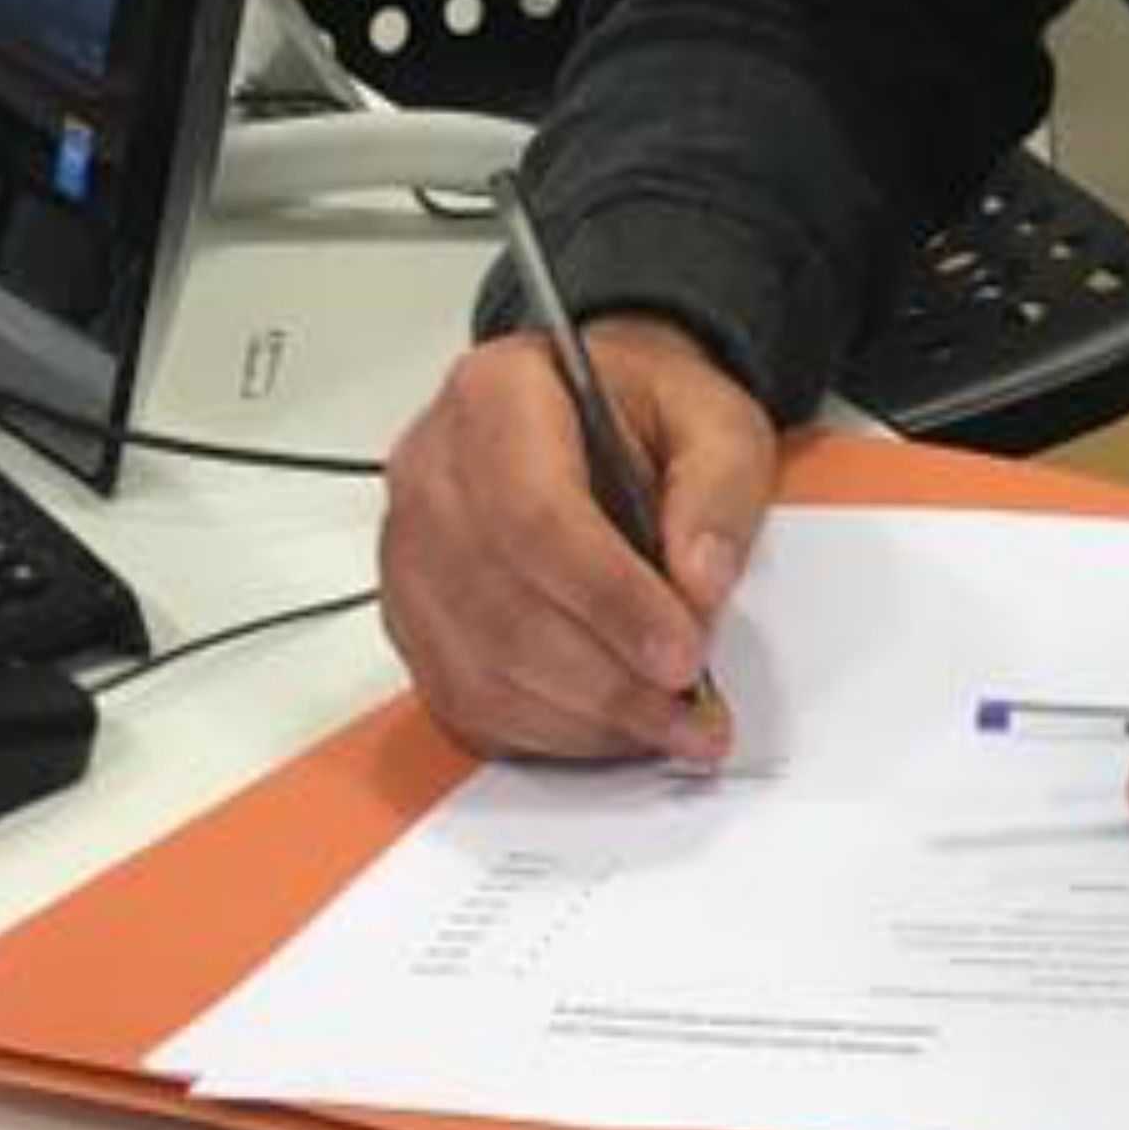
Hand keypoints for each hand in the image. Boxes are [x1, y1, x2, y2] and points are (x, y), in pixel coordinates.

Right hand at [378, 316, 775, 764]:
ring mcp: (409, 553)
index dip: (610, 600)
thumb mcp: (716, 417)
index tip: (683, 654)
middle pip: (501, 606)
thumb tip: (699, 585)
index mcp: (496, 397)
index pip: (534, 517)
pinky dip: (545, 732)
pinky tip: (612, 729)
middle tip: (690, 711)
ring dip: (581, 718)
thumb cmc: (645, 411)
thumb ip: (719, 490)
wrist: (601, 415)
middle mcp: (431, 474)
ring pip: (477, 667)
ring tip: (668, 727)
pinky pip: (463, 700)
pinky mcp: (412, 620)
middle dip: (605, 678)